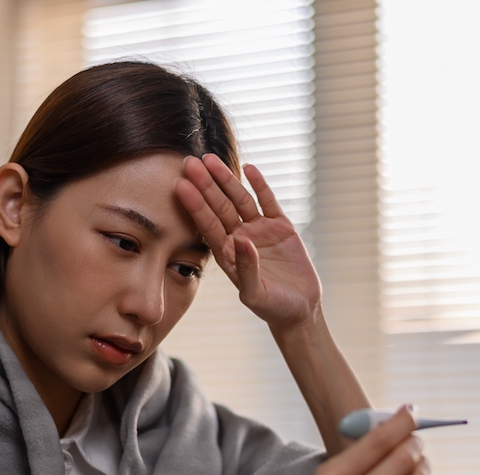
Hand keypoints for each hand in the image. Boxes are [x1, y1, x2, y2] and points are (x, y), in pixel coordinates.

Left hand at [175, 154, 320, 330]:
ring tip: (211, 159)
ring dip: (226, 180)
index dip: (195, 205)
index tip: (181, 185)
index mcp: (227, 255)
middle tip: (189, 162)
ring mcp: (259, 230)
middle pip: (219, 207)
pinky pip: (268, 201)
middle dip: (205, 185)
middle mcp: (239, 238)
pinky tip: (250, 168)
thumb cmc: (272, 307)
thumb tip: (242, 241)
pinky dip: (260, 185)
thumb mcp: (256, 295)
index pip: (207, 225)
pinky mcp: (280, 226)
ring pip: (239, 200)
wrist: (298, 310)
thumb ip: (246, 270)